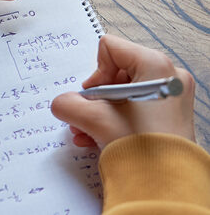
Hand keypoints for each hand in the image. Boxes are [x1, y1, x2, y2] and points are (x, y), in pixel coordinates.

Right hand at [51, 34, 195, 148]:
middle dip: (96, 97)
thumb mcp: (94, 119)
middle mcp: (168, 76)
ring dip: (101, 110)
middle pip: (117, 71)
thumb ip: (68, 103)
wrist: (165, 186)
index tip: (93, 97)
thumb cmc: (140, 147)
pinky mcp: (171, 115)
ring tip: (87, 131)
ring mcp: (171, 96)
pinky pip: (135, 107)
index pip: (110, 49)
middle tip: (88, 116)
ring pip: (124, 92)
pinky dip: (115, 118)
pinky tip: (98, 137)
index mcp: (155, 66)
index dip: (95, 73)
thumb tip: (63, 103)